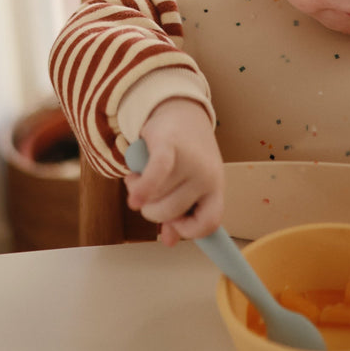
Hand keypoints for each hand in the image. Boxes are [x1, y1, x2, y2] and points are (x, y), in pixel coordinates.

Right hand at [124, 98, 223, 245]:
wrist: (180, 109)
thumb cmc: (185, 153)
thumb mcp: (188, 184)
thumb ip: (178, 213)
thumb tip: (169, 241)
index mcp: (215, 187)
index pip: (208, 223)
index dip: (187, 230)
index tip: (172, 223)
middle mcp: (207, 176)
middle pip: (170, 212)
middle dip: (150, 209)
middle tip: (148, 193)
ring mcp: (190, 161)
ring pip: (154, 197)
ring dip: (138, 191)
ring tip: (141, 174)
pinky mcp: (169, 145)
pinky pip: (155, 176)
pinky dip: (142, 189)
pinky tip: (134, 197)